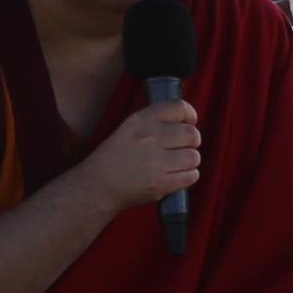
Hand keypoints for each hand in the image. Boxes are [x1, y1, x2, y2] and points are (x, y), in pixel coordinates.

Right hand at [86, 93, 209, 224]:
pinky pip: (191, 176)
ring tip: (177, 163)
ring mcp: (155, 162)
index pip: (178, 108)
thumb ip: (156, 122)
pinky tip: (176, 175)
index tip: (189, 122)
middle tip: (183, 147)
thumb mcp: (129, 128)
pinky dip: (188, 176)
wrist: (99, 185)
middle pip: (191, 134)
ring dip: (190, 161)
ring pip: (193, 156)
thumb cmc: (115, 157)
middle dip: (192, 141)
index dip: (189, 114)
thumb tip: (187, 121)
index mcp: (141, 121)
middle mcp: (149, 138)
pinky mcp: (160, 183)